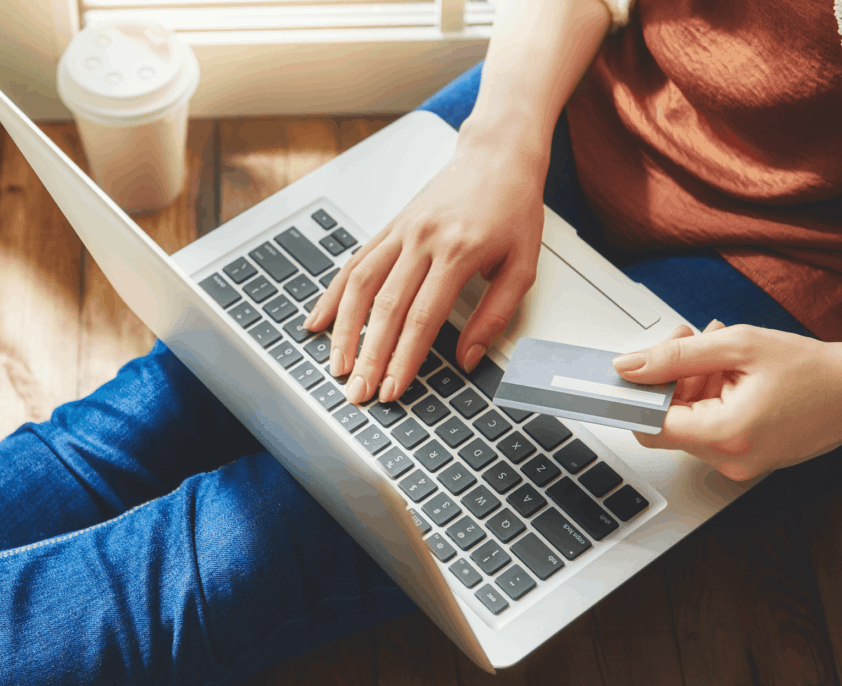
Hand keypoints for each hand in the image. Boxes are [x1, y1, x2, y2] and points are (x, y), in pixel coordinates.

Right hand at [303, 136, 546, 404]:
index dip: (404, 359)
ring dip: (344, 330)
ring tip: (337, 365)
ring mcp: (401, 231)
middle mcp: (423, 240)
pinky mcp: (389, 227)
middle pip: (386, 308)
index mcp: (458, 252)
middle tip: (358, 392)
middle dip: (369, 356)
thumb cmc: (513, 207)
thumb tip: (469, 358)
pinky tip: (319, 320)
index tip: (392, 389)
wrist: (497, 154)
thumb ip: (496, 315)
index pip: (423, 318)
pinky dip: (334, 294)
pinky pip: (355, 263)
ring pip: (361, 285)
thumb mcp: (524, 265)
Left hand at [613, 321, 841, 480]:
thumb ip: (675, 356)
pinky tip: (729, 371)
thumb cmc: (812, 370)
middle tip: (688, 341)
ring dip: (691, 382)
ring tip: (718, 351)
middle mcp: (728, 459)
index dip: (636, 394)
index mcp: (724, 435)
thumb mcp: (737, 346)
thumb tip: (629, 366)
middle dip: (670, 377)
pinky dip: (710, 396)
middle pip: (667, 421)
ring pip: (687, 421)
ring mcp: (737, 464)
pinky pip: (709, 427)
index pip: (650, 424)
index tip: (627, 372)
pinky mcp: (745, 458)